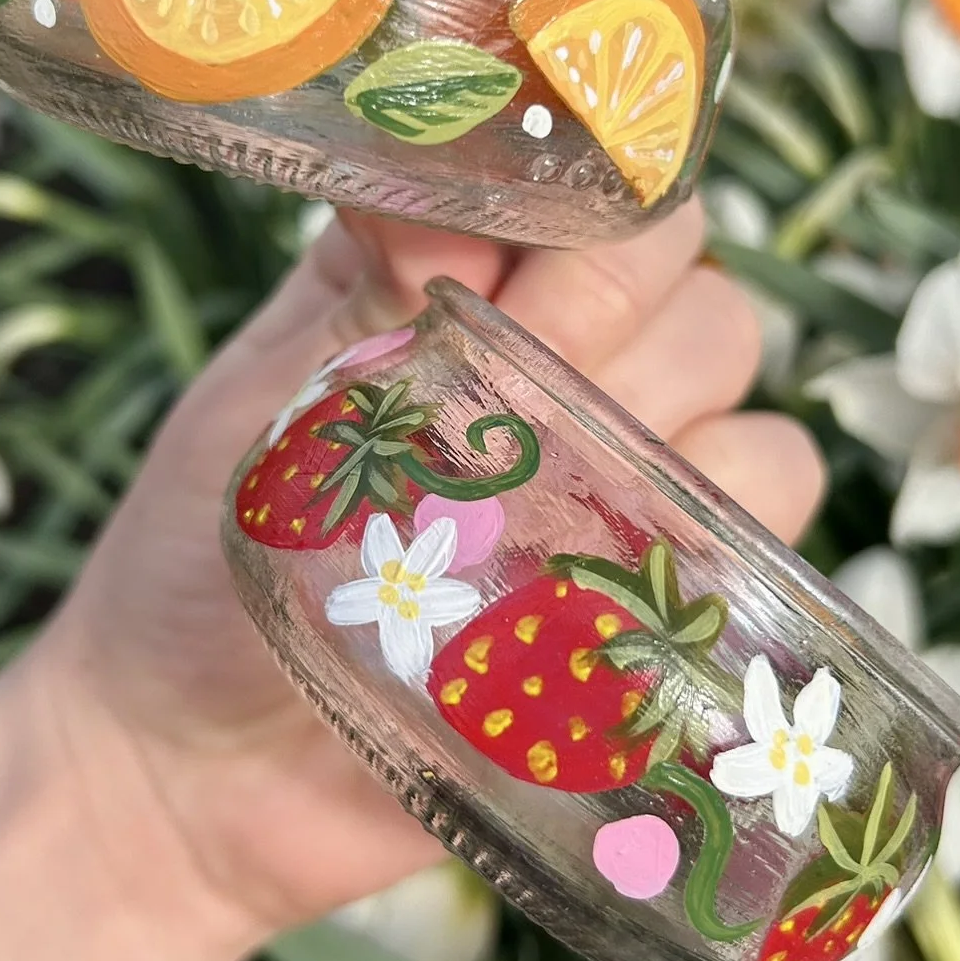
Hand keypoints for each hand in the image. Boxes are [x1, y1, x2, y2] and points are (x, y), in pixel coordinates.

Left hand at [39, 204, 825, 944]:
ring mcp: (623, 497)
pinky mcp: (651, 614)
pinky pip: (765, 550)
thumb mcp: (264, 400)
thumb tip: (443, 194)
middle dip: (629, 353)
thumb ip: (368, 288)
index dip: (595, 242)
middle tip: (511, 427)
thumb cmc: (201, 560)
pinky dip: (714, 558)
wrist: (194, 766)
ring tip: (541, 525)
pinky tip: (602, 593)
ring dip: (673, 464)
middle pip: (711, 311)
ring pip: (757, 426)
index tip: (506, 306)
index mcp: (473, 291)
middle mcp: (573, 379)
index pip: (618, 212)